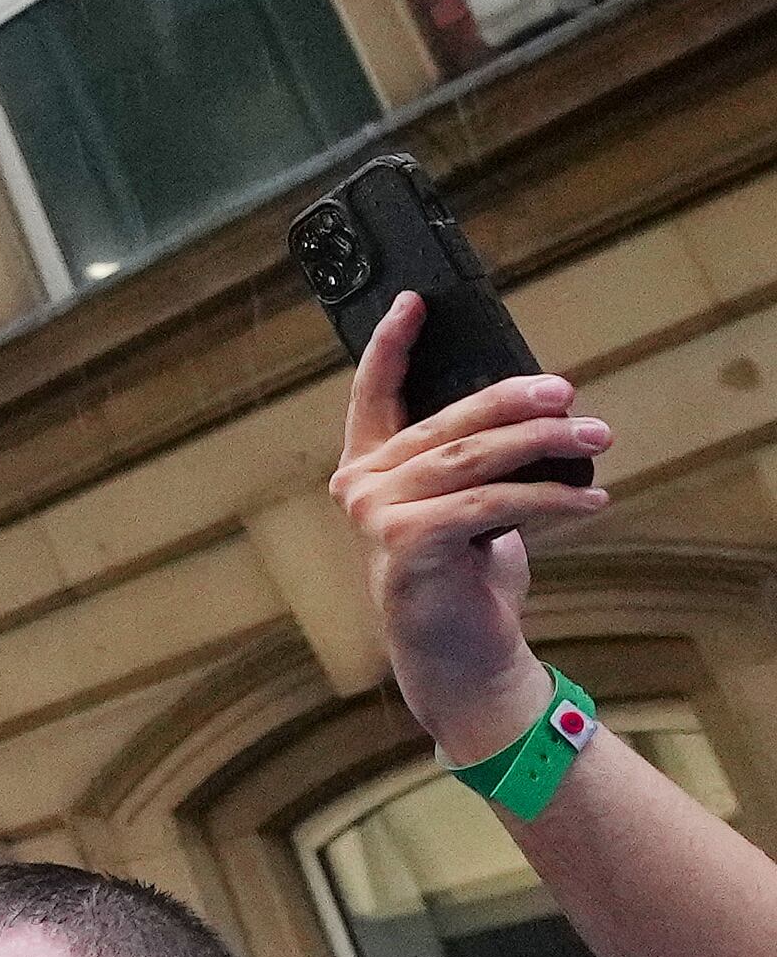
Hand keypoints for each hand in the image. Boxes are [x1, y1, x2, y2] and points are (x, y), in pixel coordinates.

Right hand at [331, 291, 610, 760]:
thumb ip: (472, 460)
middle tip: (570, 393)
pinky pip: (491, 502)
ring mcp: (376, 515)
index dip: (391, 345)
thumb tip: (537, 407)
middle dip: (516, 402)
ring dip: (545, 444)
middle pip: (447, 423)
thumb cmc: (464, 576)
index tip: (417, 301)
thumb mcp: (466, 505)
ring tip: (596, 437)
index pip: (371, 395)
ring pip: (473, 458)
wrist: (460, 655)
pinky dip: (549, 499)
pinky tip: (590, 499)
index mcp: (367, 469)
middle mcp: (360, 487)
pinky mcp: (407, 542)